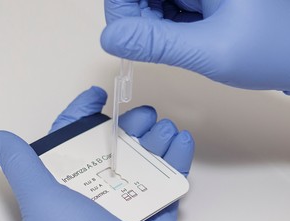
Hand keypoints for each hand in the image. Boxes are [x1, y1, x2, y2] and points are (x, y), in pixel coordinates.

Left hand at [0, 86, 193, 220]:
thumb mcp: (43, 202)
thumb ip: (23, 167)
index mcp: (66, 186)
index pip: (72, 140)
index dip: (83, 114)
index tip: (98, 95)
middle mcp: (96, 191)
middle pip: (113, 146)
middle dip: (129, 124)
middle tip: (145, 115)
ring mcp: (127, 202)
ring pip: (143, 159)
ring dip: (157, 138)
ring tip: (166, 128)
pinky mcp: (155, 213)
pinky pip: (167, 181)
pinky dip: (178, 160)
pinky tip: (182, 143)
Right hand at [101, 0, 289, 93]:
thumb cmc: (272, 50)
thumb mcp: (209, 51)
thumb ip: (157, 44)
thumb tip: (112, 37)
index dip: (122, 6)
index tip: (122, 35)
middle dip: (136, 16)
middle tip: (147, 44)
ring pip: (153, 0)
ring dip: (149, 23)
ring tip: (174, 44)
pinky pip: (168, 7)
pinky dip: (164, 26)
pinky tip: (180, 40)